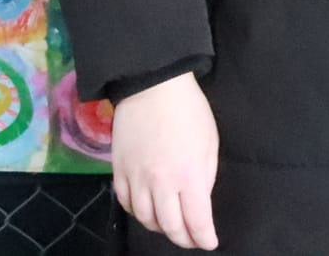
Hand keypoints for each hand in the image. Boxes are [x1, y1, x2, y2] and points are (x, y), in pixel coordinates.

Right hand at [111, 72, 219, 249]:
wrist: (152, 88)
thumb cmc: (189, 110)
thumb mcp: (209, 141)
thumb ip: (205, 175)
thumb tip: (201, 199)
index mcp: (188, 175)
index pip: (196, 219)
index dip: (203, 237)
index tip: (210, 243)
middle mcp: (160, 183)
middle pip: (169, 226)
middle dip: (183, 238)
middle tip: (192, 239)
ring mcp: (136, 179)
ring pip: (145, 219)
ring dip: (160, 228)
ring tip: (171, 226)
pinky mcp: (119, 172)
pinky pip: (126, 203)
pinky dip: (138, 213)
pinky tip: (147, 210)